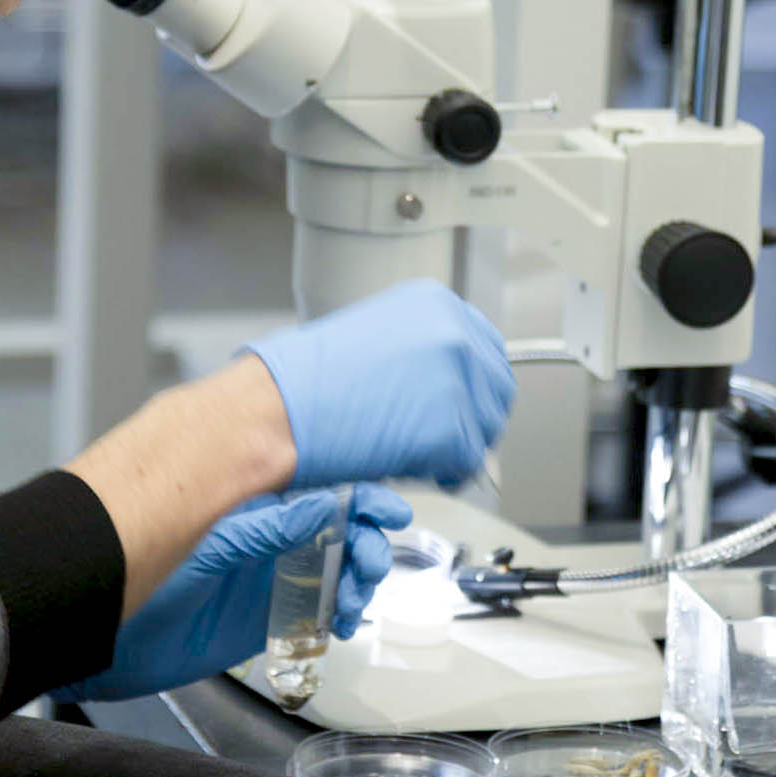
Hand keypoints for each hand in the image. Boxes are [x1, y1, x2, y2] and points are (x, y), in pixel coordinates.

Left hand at [51, 483, 410, 703]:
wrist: (90, 630)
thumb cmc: (122, 567)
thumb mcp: (202, 545)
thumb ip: (261, 529)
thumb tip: (317, 506)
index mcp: (245, 495)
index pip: (316, 481)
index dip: (358, 493)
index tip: (385, 510)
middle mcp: (259, 528)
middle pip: (335, 522)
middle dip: (366, 537)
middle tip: (372, 559)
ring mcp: (262, 570)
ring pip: (332, 564)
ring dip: (358, 574)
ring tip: (358, 594)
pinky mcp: (261, 613)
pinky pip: (315, 606)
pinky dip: (339, 609)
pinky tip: (344, 616)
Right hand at [247, 278, 514, 489]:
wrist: (278, 409)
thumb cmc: (307, 380)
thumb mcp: (377, 338)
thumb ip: (422, 350)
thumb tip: (446, 382)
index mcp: (438, 304)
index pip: (488, 350)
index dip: (474, 387)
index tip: (462, 406)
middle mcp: (456, 335)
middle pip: (497, 391)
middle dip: (472, 420)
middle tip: (439, 438)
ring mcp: (457, 381)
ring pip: (485, 431)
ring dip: (457, 448)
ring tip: (413, 450)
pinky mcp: (451, 430)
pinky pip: (466, 463)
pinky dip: (443, 472)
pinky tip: (408, 463)